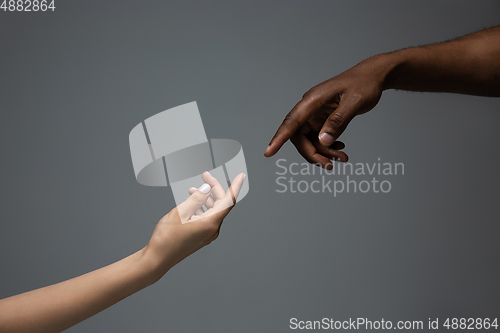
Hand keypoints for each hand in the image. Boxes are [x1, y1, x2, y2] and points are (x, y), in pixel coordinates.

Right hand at [143, 171, 245, 278]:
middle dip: (213, 189)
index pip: (229, 201)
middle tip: (204, 176)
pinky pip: (207, 219)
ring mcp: (208, 235)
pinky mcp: (202, 237)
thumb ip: (196, 198)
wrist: (157, 259)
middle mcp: (213, 230)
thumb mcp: (180, 212)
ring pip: (213, 211)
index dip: (235, 186)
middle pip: (220, 204)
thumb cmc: (166, 238)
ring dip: (206, 198)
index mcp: (210, 223)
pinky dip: (202, 208)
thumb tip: (207, 189)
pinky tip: (193, 203)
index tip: (241, 176)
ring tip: (193, 189)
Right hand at [264, 55, 389, 168]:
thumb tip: (323, 140)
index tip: (269, 152)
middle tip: (330, 165)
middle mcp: (310, 108)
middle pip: (299, 136)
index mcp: (313, 100)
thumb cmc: (364, 84)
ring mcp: (315, 114)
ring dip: (323, 153)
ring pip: (309, 140)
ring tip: (342, 158)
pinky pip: (319, 138)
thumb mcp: (354, 102)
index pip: (291, 121)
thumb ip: (338, 121)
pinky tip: (340, 148)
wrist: (373, 77)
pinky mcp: (322, 119)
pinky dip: (328, 147)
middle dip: (312, 153)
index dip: (279, 138)